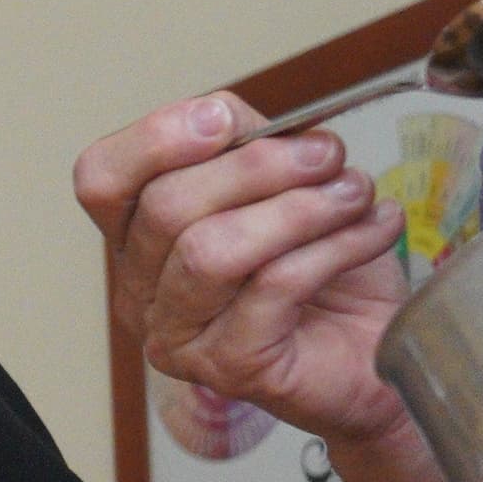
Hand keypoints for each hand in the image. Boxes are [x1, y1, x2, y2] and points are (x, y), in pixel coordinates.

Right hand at [71, 94, 416, 450]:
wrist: (380, 352)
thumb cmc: (328, 272)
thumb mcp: (283, 184)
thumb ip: (244, 144)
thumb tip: (224, 112)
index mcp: (141, 240)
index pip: (102, 180)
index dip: (153, 139)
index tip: (224, 117)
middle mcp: (143, 294)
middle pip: (163, 209)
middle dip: (255, 166)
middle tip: (327, 154)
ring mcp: (180, 338)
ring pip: (211, 251)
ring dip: (298, 207)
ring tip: (354, 192)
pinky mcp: (231, 369)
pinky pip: (273, 288)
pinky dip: (335, 246)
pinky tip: (375, 228)